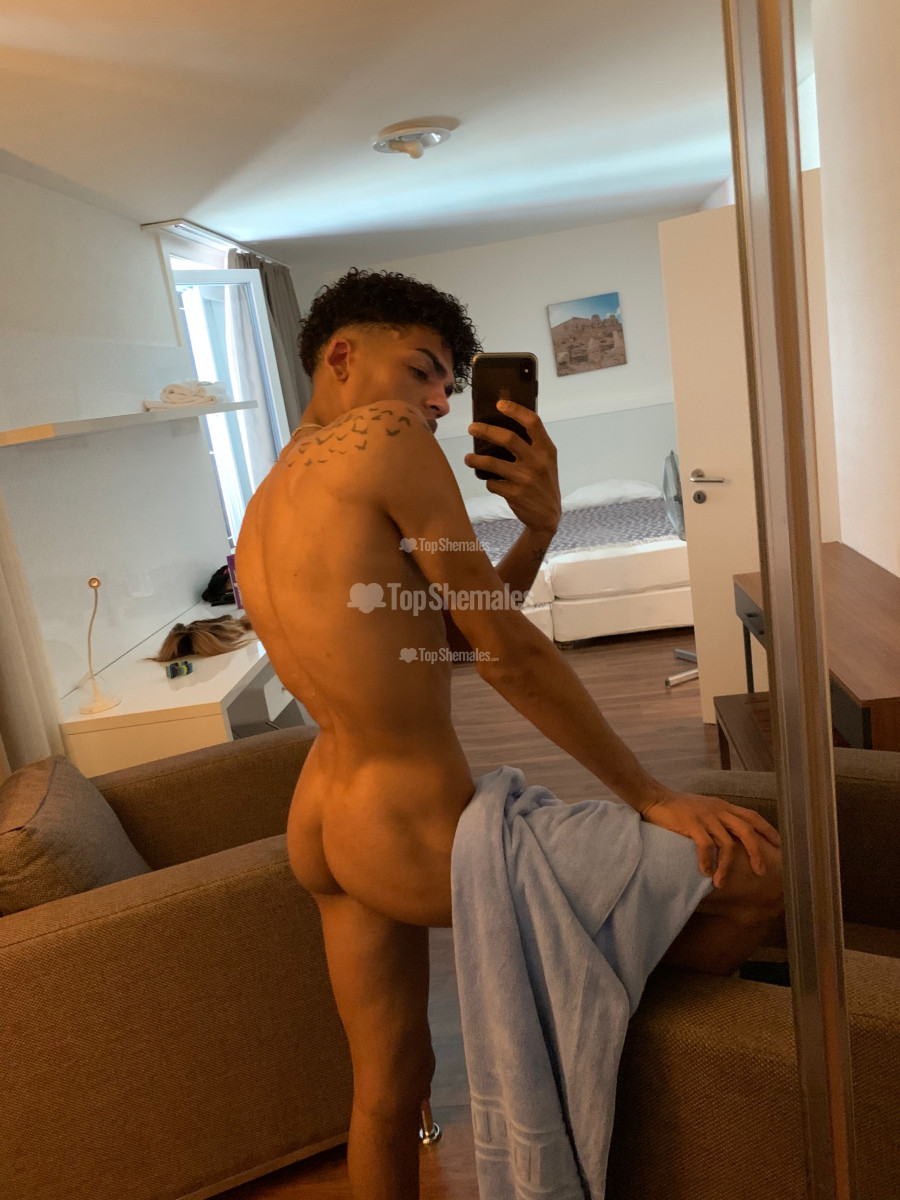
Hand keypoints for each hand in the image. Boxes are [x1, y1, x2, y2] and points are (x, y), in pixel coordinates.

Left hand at [465, 399, 561, 534]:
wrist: (548, 517)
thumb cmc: (543, 483)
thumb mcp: (547, 462)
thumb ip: (532, 446)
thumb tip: (502, 426)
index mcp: (547, 450)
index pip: (533, 422)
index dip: (515, 410)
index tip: (499, 404)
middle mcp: (538, 462)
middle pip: (507, 438)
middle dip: (485, 431)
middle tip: (471, 428)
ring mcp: (525, 479)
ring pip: (492, 463)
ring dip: (475, 459)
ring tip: (468, 458)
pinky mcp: (514, 494)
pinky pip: (492, 483)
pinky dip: (488, 481)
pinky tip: (490, 482)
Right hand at [639, 789, 780, 888]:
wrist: (654, 797)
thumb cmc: (677, 806)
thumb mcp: (703, 808)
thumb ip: (717, 818)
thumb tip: (728, 836)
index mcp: (723, 806)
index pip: (752, 816)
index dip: (768, 830)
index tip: (779, 845)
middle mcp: (718, 810)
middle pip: (747, 831)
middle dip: (757, 853)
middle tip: (761, 872)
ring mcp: (706, 817)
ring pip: (727, 843)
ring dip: (726, 867)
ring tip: (722, 883)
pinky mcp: (692, 824)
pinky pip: (706, 846)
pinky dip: (708, 862)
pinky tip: (705, 873)